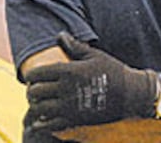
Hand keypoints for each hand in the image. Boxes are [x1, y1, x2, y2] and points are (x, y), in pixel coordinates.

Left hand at [24, 32, 157, 132]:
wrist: (130, 95)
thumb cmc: (112, 71)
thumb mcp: (94, 56)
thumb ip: (74, 46)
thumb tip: (59, 35)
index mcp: (69, 71)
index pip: (38, 73)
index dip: (30, 76)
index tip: (31, 77)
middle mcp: (67, 89)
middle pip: (36, 92)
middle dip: (32, 91)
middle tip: (34, 90)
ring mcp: (70, 107)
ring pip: (40, 109)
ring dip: (36, 106)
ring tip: (39, 103)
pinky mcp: (75, 120)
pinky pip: (51, 124)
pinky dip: (43, 122)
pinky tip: (44, 118)